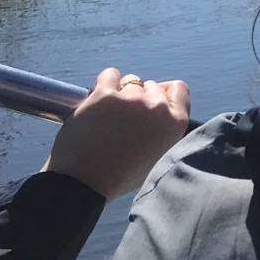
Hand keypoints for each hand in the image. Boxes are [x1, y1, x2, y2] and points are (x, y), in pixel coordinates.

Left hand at [44, 67, 189, 201]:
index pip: (178, 89)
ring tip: (107, 115)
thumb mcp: (159, 155)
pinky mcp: (104, 95)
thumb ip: (166, 127)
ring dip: (120, 92)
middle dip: (140, 98)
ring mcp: (130, 100)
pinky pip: (110, 74)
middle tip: (123, 119)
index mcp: (175, 123)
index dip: (164, 94)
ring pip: (129, 81)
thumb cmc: (118, 175)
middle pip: (152, 86)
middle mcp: (157, 108)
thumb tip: (160, 100)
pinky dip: (104, 83)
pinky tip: (98, 100)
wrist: (81, 185)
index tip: (150, 103)